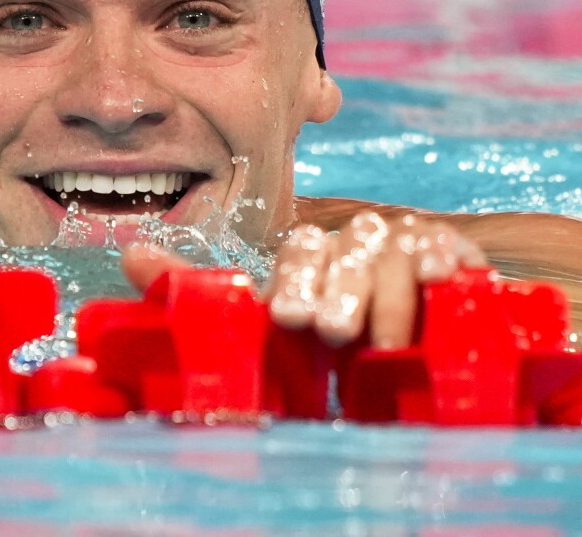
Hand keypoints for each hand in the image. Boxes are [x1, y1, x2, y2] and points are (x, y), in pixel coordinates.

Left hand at [121, 212, 485, 349]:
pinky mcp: (454, 259)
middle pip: (347, 250)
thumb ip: (197, 288)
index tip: (288, 318)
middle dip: (338, 290)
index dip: (295, 280)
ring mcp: (406, 246)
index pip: (300, 250)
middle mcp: (355, 242)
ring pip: (394, 252)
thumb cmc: (331, 331)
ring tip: (382, 339)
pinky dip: (446, 261)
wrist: (420, 337)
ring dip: (388, 294)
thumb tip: (128, 255)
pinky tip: (442, 279)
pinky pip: (450, 250)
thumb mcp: (264, 320)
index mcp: (311, 254)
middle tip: (331, 330)